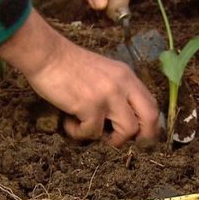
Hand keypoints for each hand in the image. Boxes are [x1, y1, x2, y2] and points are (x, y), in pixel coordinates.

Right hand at [0, 10, 159, 145]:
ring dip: (110, 140)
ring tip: (91, 132)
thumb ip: (117, 91)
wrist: (46, 54)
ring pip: (127, 130)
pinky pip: (93, 132)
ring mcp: (108, 95)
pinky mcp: (90, 105)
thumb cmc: (69, 65)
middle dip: (144, 138)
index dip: (150, 125)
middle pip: (150, 118)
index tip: (140, 137)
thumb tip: (121, 119)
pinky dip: (79, 133)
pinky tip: (69, 123)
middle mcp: (123, 85)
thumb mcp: (104, 73)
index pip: (152, 104)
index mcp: (127, 77)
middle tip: (127, 145)